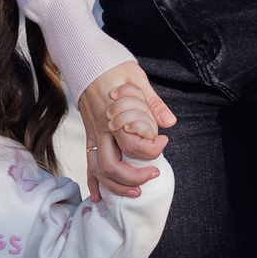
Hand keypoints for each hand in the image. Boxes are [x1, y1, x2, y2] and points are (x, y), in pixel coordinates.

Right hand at [77, 61, 173, 201]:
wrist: (86, 61)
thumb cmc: (113, 67)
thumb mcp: (136, 78)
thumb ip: (153, 102)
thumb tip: (169, 121)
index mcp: (114, 117)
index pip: (132, 145)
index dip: (152, 149)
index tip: (163, 141)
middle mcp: (101, 130)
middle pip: (112, 166)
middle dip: (133, 177)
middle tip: (153, 174)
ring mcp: (92, 135)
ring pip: (98, 171)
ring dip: (116, 186)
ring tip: (135, 191)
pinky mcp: (88, 137)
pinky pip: (88, 164)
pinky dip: (94, 183)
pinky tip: (100, 196)